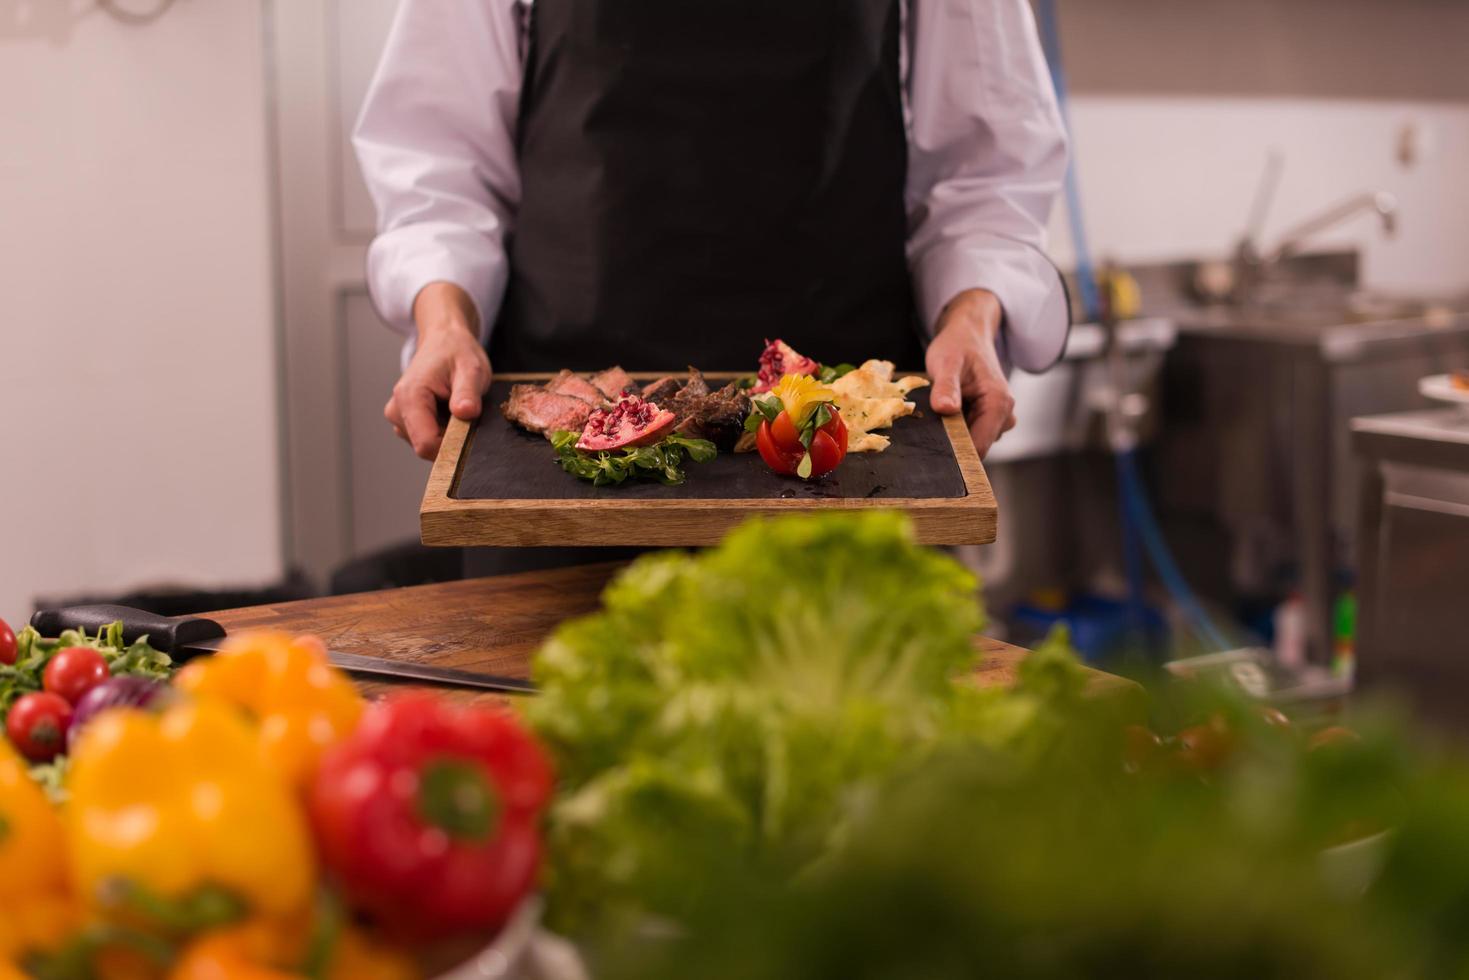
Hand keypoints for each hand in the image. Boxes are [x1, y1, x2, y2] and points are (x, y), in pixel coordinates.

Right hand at [386, 282, 490, 459]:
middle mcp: (396, 410)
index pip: (426, 444)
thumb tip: (465, 413)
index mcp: (410, 396)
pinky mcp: (404, 421)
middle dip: (450, 439)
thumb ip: (467, 392)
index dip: (452, 447)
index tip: (470, 433)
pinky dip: (442, 431)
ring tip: (455, 407)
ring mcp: (398, 417)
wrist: (444, 340)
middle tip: (465, 413)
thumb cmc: (457, 352)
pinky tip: (448, 411)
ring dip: (447, 434)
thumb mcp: (472, 369)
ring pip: (426, 445)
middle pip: (426, 447)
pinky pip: (426, 438)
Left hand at [925, 289, 1015, 458]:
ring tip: (938, 411)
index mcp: (999, 403)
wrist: (968, 335)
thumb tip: (945, 409)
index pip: (979, 447)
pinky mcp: (989, 420)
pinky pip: (970, 435)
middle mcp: (1005, 415)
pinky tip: (946, 413)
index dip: (955, 454)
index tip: (930, 451)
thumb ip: (946, 386)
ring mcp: (998, 419)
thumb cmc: (957, 346)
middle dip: (952, 442)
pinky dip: (955, 428)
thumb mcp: (946, 362)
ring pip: (972, 442)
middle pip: (975, 447)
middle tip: (930, 424)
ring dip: (952, 434)